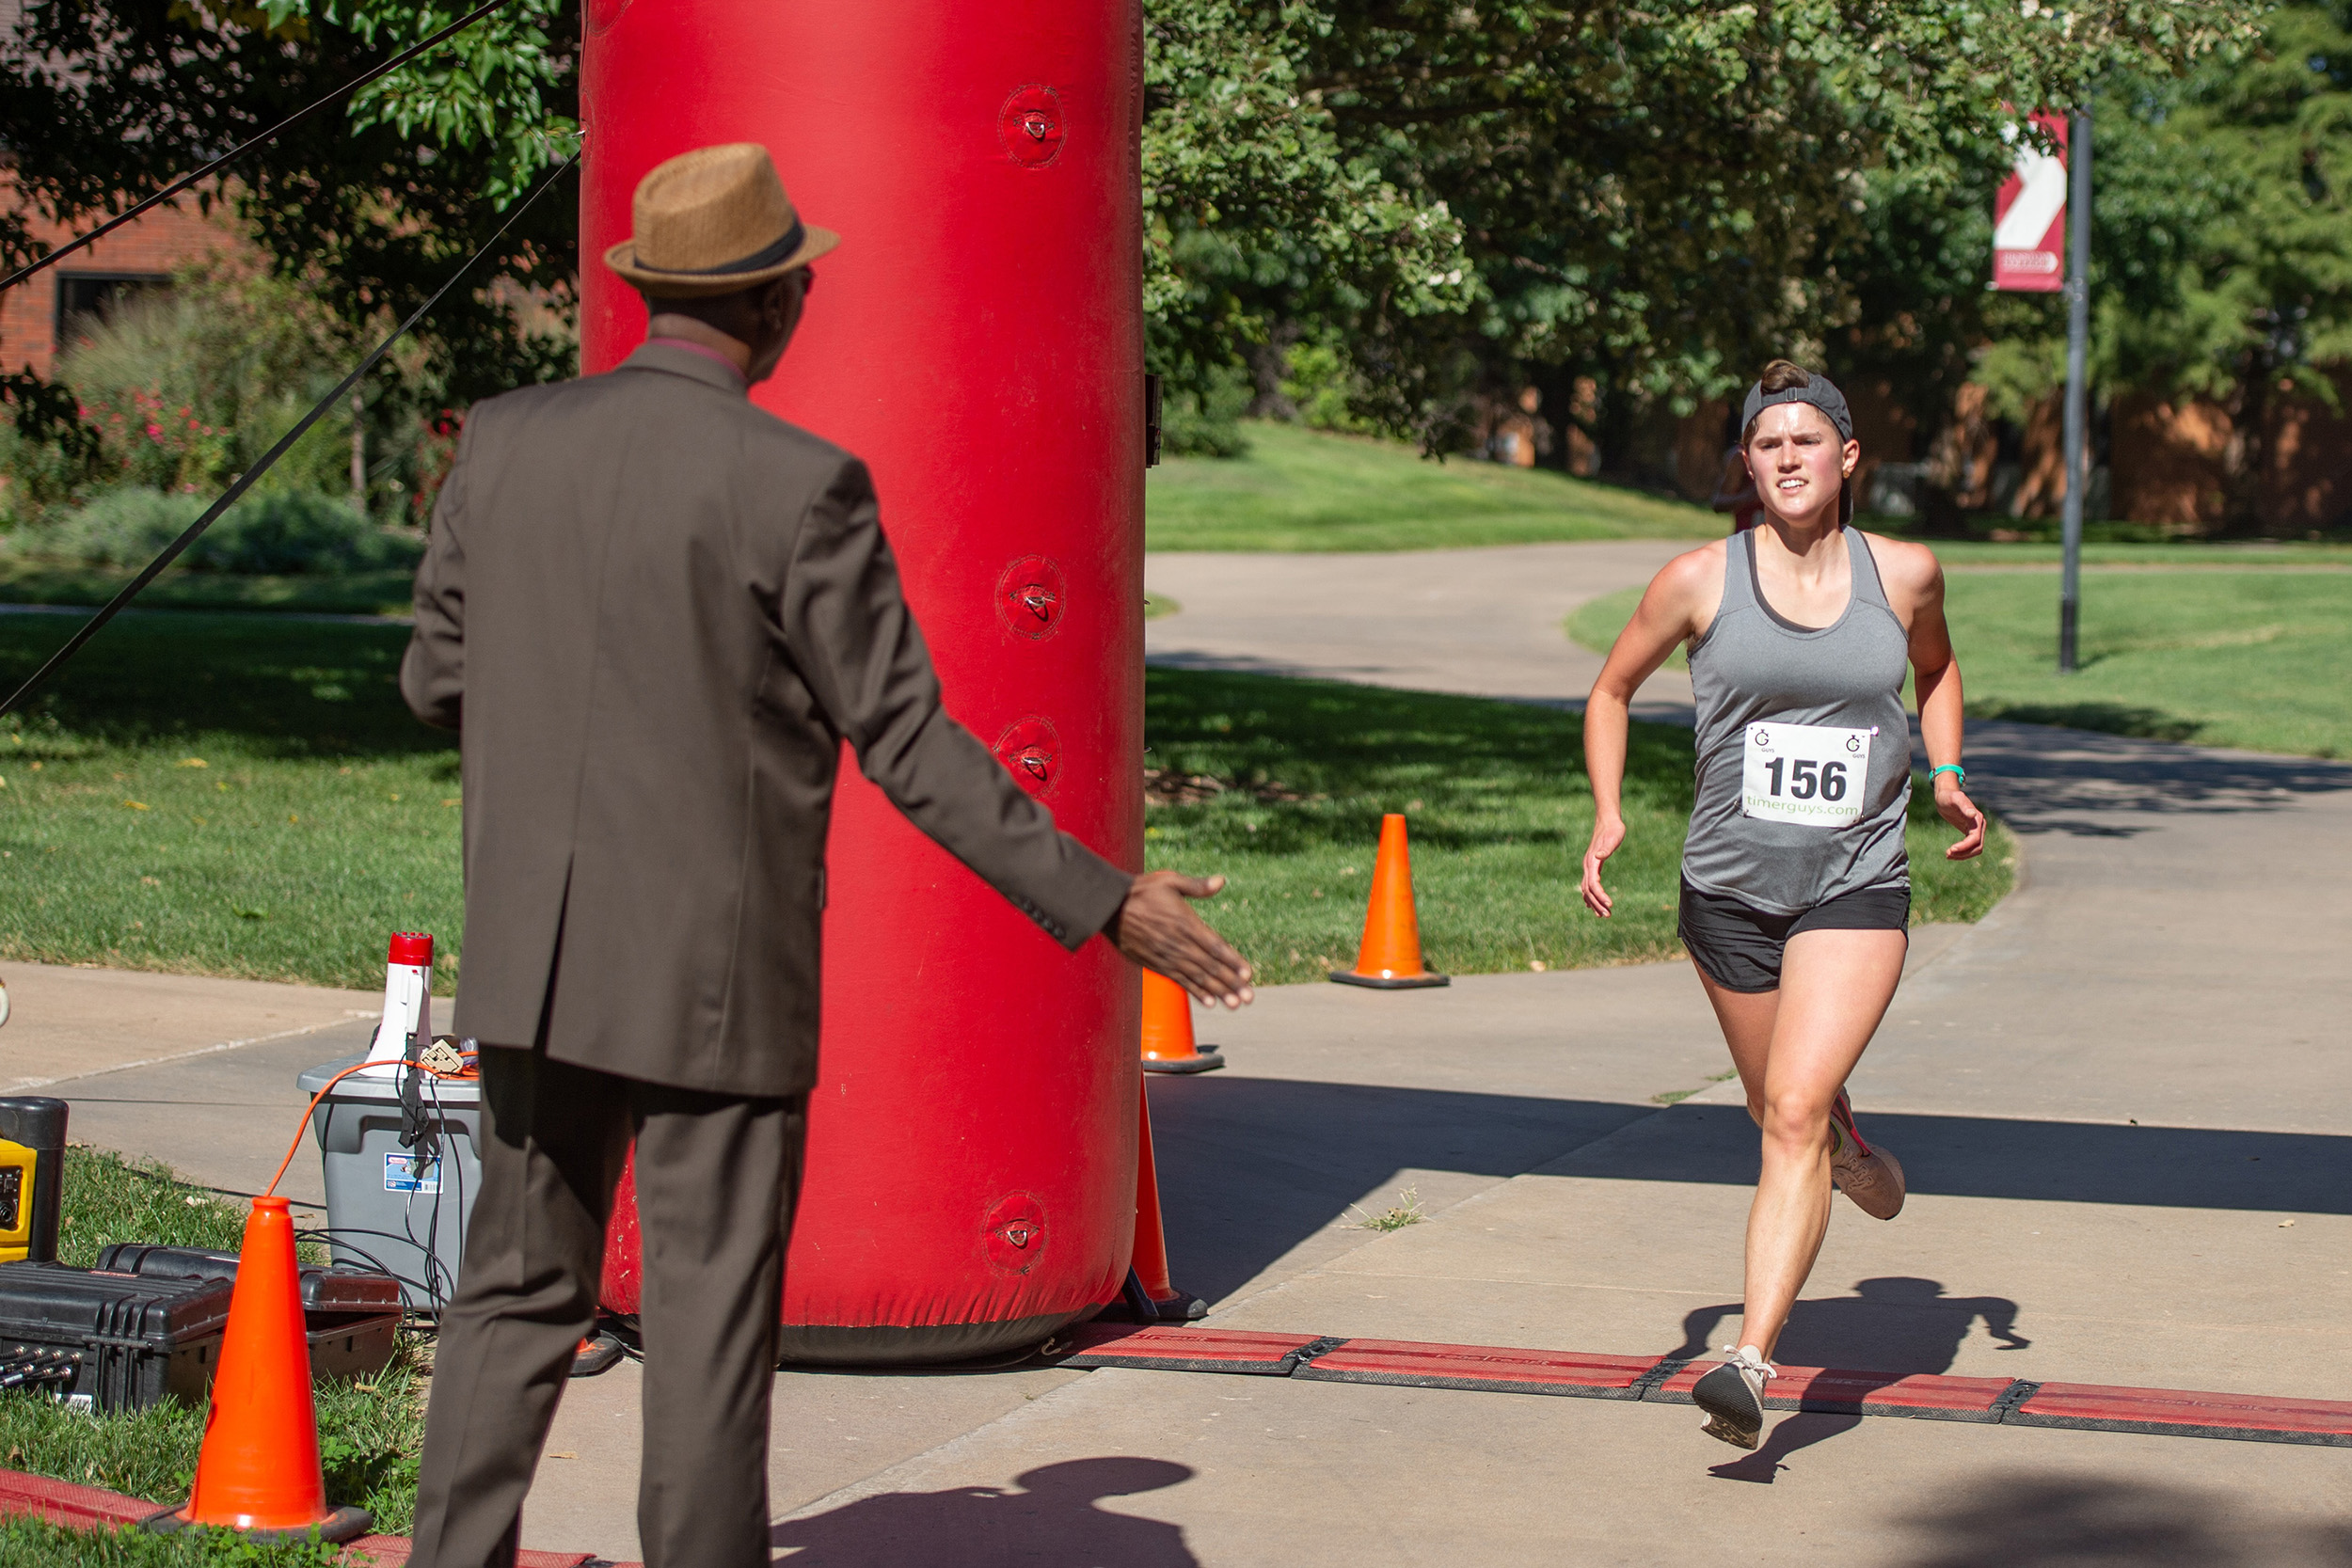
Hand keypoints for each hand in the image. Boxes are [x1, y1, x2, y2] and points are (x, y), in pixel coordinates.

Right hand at [1111, 871, 1254, 1007]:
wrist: (1107, 908)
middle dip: (1231, 983)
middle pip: (1210, 967)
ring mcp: (1167, 957)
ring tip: (1235, 1005)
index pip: (1215, 946)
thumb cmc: (1140, 891)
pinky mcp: (1156, 964)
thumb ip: (1196, 885)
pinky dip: (1196, 992)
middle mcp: (1178, 944)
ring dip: (1218, 992)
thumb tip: (1221, 881)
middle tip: (1249, 998)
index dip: (1233, 961)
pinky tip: (1209, 1002)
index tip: (1248, 974)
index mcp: (1185, 923)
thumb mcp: (1169, 880)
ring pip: (1197, 978)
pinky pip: (1180, 981)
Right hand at [1580, 816, 1625, 916]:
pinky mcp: (1592, 866)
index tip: (1610, 904)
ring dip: (1594, 903)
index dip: (1600, 896)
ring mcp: (1588, 866)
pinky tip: (1592, 905)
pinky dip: (1590, 897)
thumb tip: (1599, 856)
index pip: (1593, 884)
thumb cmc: (1613, 829)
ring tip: (1604, 914)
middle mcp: (1587, 866)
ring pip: (1587, 890)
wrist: (1607, 821)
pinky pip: (1588, 885)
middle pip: (1588, 890)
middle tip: (1608, 915)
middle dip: (1597, 904)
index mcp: (1592, 862)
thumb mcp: (1613, 838)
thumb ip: (1606, 848)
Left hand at [1937, 778, 1985, 860]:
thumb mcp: (1955, 799)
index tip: (1951, 849)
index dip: (1965, 847)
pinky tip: (1950, 853)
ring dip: (1962, 855)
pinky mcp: (1969, 832)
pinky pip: (1969, 847)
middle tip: (1947, 854)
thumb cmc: (1949, 796)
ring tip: (1947, 855)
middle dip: (1964, 853)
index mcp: (1977, 820)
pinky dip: (1961, 852)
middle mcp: (1979, 826)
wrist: (1946, 795)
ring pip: (1975, 849)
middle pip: (1977, 847)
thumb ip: (1964, 805)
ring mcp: (1975, 830)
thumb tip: (1973, 814)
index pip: (1975, 839)